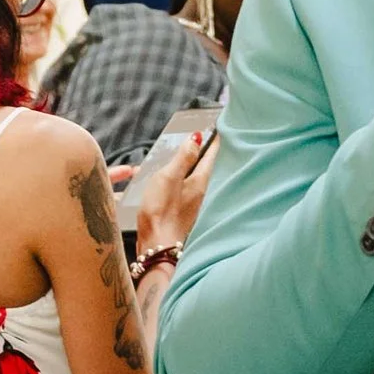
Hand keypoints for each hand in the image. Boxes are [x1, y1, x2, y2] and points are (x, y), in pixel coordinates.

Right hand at [134, 124, 214, 263]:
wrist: (157, 245)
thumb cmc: (161, 211)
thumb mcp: (169, 177)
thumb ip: (183, 158)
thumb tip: (196, 138)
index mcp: (200, 181)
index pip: (210, 155)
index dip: (213, 140)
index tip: (216, 128)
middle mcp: (200, 192)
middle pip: (205, 167)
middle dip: (204, 152)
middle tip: (205, 139)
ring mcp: (191, 203)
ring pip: (195, 178)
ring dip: (192, 166)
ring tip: (188, 156)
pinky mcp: (181, 212)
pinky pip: (184, 190)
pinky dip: (182, 180)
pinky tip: (173, 181)